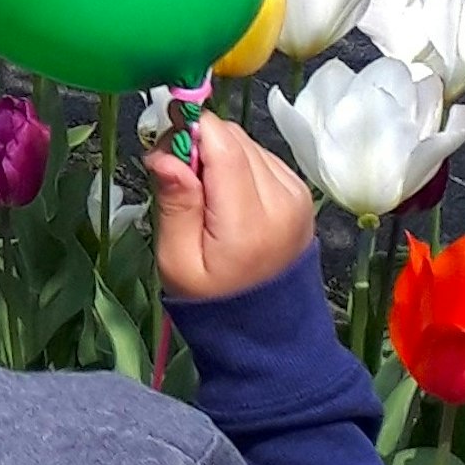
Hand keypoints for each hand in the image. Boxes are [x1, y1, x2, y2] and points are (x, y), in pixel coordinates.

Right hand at [145, 107, 320, 303]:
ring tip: (204, 195)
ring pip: (248, 144)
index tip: (164, 152)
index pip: (222, 143)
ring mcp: (297, 195)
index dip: (188, 133)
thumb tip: (166, 154)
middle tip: (179, 179)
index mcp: (250, 221)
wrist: (267, 331)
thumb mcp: (178, 262)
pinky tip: (227, 199)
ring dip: (219, 156)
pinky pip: (262, 159)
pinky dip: (238, 167)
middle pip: (234, 138)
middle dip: (200, 145)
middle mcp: (282, 200)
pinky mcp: (301, 194)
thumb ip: (175, 204)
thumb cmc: (212, 302)